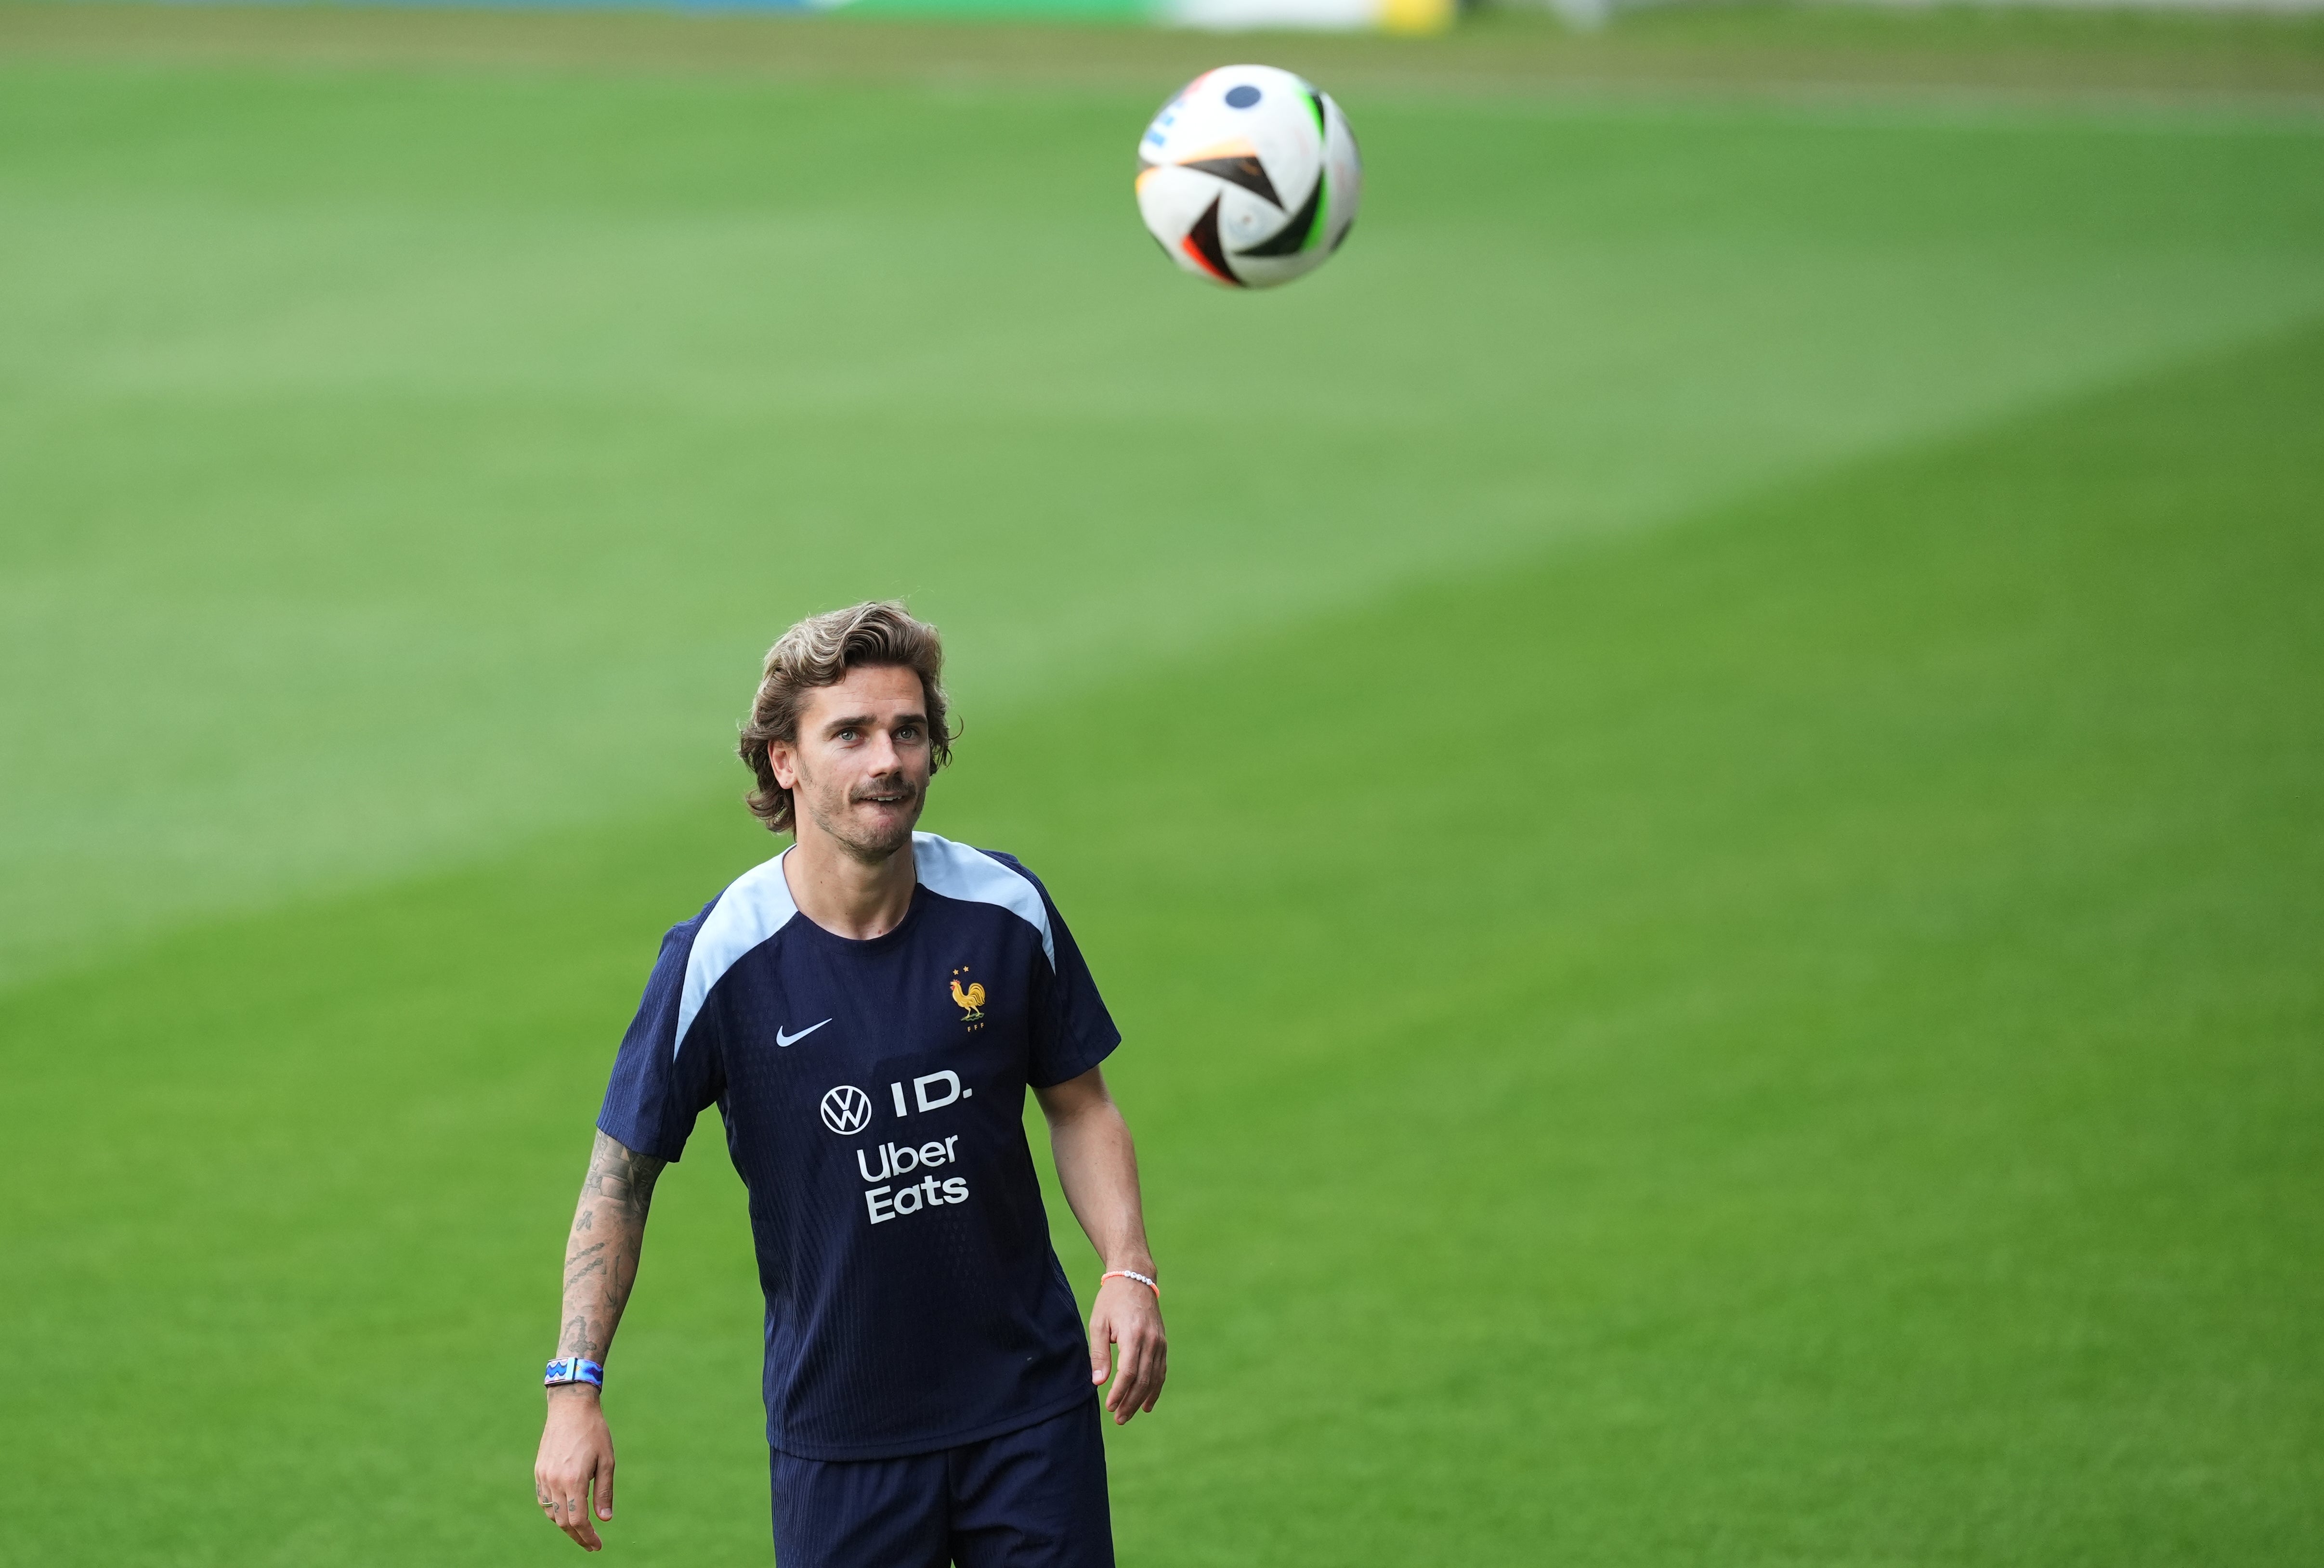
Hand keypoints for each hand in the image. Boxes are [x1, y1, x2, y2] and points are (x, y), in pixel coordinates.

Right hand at [535, 1387, 615, 1550]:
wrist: (570, 1407)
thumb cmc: (594, 1432)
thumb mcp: (606, 1461)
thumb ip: (604, 1492)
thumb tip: (605, 1519)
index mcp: (574, 1480)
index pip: (578, 1520)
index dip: (587, 1537)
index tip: (597, 1545)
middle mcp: (555, 1481)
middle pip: (563, 1521)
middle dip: (577, 1536)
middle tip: (591, 1543)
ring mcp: (544, 1476)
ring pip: (551, 1513)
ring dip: (565, 1525)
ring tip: (581, 1529)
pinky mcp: (539, 1471)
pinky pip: (543, 1500)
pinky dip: (553, 1511)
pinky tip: (565, 1512)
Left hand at [1088, 1274, 1166, 1425]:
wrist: (1135, 1278)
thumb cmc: (1111, 1300)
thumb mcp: (1099, 1323)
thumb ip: (1099, 1353)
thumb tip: (1098, 1382)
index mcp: (1133, 1335)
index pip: (1129, 1372)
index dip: (1120, 1392)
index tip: (1109, 1406)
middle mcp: (1151, 1340)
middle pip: (1143, 1379)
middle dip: (1130, 1402)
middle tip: (1118, 1418)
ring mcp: (1160, 1342)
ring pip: (1154, 1378)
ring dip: (1142, 1399)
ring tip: (1128, 1415)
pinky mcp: (1162, 1342)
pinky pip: (1161, 1370)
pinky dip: (1155, 1388)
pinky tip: (1147, 1404)